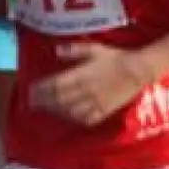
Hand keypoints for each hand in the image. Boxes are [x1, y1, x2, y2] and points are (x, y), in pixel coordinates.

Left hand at [28, 42, 152, 126]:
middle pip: (60, 99)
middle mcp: (86, 91)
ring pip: (71, 111)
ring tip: (46, 109)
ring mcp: (95, 103)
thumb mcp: (94, 49)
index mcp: (82, 75)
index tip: (30, 91)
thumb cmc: (115, 57)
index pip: (56, 84)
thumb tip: (55, 50)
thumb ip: (74, 50)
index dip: (41, 89)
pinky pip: (87, 119)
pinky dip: (74, 119)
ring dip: (56, 111)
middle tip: (32, 103)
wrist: (138, 70)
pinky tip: (67, 117)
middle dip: (44, 102)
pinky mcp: (105, 111)